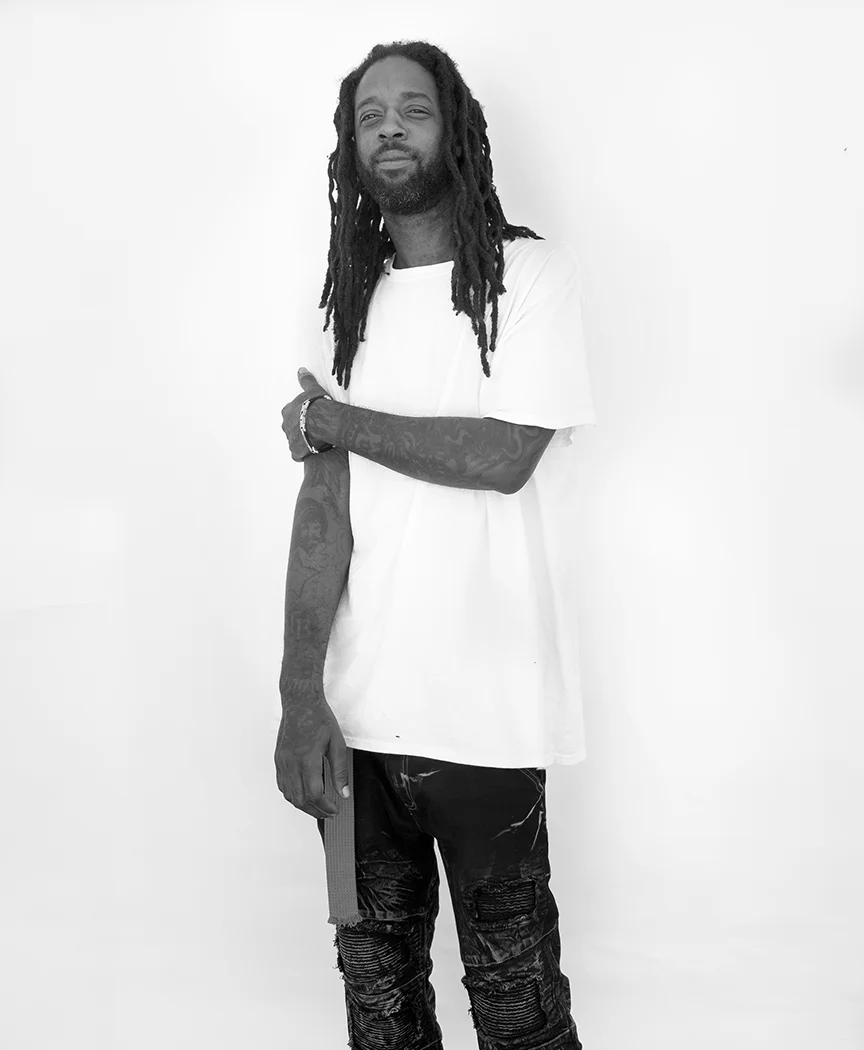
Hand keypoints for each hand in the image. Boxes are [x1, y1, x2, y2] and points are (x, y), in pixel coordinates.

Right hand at [274, 679, 349, 818]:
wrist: (300, 702)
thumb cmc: (319, 718)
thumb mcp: (337, 744)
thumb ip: (340, 771)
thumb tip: (344, 792)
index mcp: (307, 759)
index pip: (314, 794)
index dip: (325, 807)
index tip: (334, 810)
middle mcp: (292, 763)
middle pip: (300, 799)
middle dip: (315, 810)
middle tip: (328, 813)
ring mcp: (282, 761)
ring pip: (288, 794)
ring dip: (302, 804)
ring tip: (317, 806)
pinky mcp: (278, 759)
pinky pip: (281, 784)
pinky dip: (291, 794)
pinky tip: (302, 794)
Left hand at [281, 368, 329, 461]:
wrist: (321, 420)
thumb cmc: (317, 404)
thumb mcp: (312, 389)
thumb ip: (306, 381)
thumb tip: (301, 370)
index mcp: (288, 411)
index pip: (292, 414)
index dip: (301, 416)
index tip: (310, 417)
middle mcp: (286, 426)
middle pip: (291, 428)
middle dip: (300, 430)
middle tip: (314, 430)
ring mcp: (290, 439)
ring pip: (295, 442)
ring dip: (303, 442)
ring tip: (316, 441)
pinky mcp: (296, 451)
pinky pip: (298, 454)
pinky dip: (304, 454)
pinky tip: (314, 452)